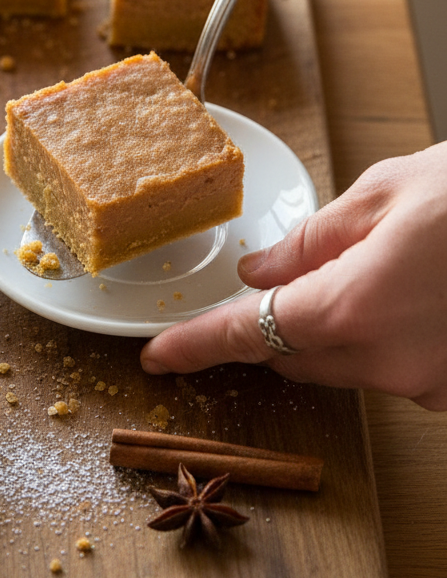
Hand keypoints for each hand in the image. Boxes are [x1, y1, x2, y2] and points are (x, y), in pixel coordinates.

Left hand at [141, 144, 446, 409]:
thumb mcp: (386, 193)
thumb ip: (311, 242)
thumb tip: (260, 270)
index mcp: (355, 310)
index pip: (249, 335)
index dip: (195, 346)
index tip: (157, 356)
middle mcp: (391, 364)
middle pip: (293, 354)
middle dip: (271, 320)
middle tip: (272, 277)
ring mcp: (432, 384)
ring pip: (346, 363)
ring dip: (330, 326)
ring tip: (370, 264)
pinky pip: (395, 367)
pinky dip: (380, 335)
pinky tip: (408, 289)